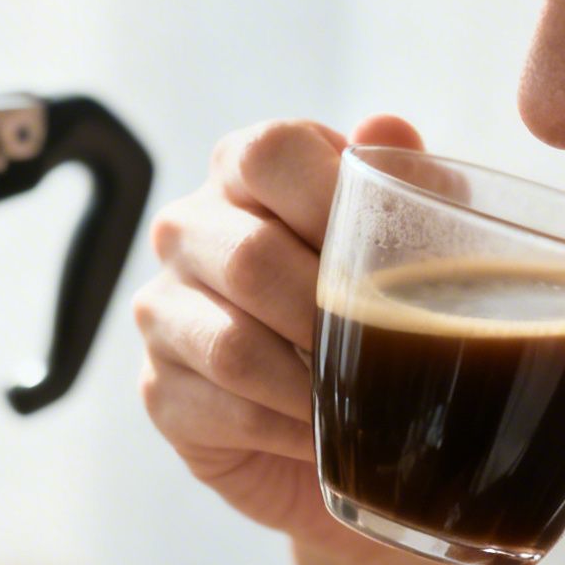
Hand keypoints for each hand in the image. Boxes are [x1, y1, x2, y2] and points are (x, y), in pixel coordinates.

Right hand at [135, 113, 425, 561]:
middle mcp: (188, 228)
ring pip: (232, 347)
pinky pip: (226, 412)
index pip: (268, 154)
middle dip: (332, 312)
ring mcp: (163, 309)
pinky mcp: (159, 390)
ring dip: (313, 384)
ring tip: (365, 401)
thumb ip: (403, 181)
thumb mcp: (405, 238)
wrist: (340, 416)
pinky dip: (292, 431)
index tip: (385, 252)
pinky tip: (329, 436)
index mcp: (244, 170)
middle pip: (249, 258)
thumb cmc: (372, 302)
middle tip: (391, 346)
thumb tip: (387, 129)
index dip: (329, 199)